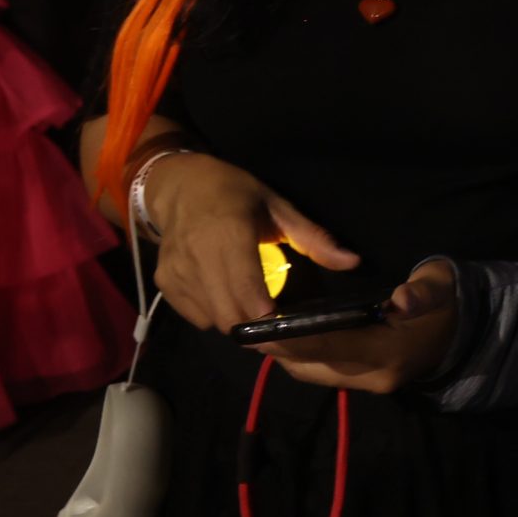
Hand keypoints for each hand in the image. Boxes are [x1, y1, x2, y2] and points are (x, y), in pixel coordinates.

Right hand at [143, 153, 359, 334]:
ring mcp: (176, 272)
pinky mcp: (164, 283)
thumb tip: (353, 262)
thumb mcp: (278, 207)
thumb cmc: (235, 194)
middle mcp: (197, 256)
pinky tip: (228, 297)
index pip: (246, 289)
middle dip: (256, 329)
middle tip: (279, 326)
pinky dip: (215, 316)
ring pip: (212, 320)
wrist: (180, 187)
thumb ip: (313, 237)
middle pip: (229, 314)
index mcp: (229, 233)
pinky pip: (196, 316)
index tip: (290, 327)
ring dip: (236, 323)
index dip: (267, 317)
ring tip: (256, 310)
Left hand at [254, 260, 457, 393]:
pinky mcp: (365, 381)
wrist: (465, 329)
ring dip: (287, 356)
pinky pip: (324, 373)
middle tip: (246, 330)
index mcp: (391, 354)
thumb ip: (421, 293)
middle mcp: (376, 376)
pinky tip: (287, 340)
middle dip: (279, 350)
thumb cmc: (447, 301)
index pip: (332, 348)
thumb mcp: (440, 288)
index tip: (258, 331)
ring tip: (258, 334)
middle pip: (315, 367)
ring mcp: (370, 383)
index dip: (293, 340)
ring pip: (315, 374)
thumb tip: (400, 300)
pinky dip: (302, 358)